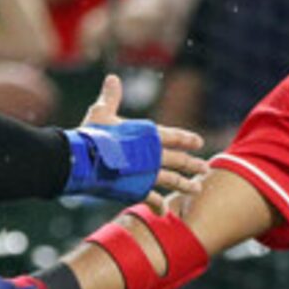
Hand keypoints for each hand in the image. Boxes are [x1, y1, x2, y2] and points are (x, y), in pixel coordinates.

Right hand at [62, 73, 205, 198]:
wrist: (83, 158)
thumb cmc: (91, 133)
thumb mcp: (101, 112)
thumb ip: (111, 97)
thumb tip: (112, 78)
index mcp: (147, 134)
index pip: (174, 136)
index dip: (187, 139)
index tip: (198, 143)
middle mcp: (153, 154)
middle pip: (179, 159)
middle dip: (192, 163)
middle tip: (205, 168)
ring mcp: (147, 172)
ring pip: (172, 179)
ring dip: (185, 184)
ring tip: (197, 188)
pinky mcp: (137, 188)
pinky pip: (151, 198)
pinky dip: (158, 205)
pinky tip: (165, 211)